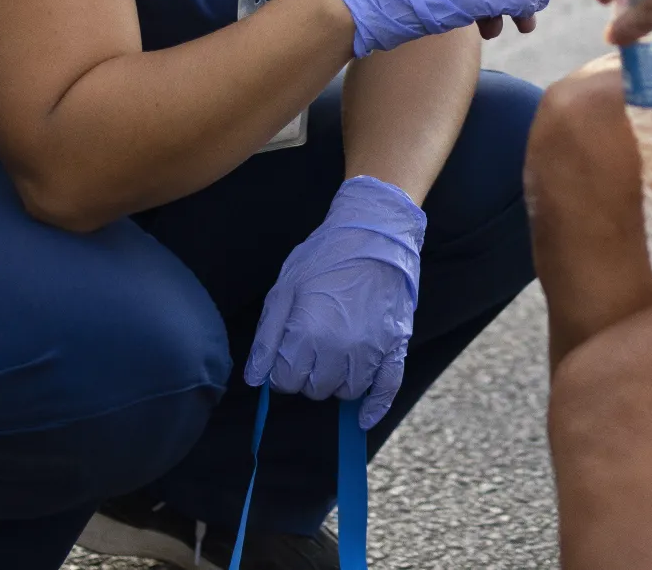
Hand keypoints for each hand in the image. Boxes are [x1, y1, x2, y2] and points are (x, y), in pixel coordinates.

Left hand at [244, 176, 423, 430]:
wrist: (376, 233)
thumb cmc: (324, 258)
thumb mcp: (284, 290)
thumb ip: (267, 339)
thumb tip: (255, 380)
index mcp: (308, 335)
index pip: (286, 382)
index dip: (281, 369)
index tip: (286, 352)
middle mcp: (341, 350)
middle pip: (315, 390)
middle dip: (308, 374)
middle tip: (310, 347)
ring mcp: (372, 350)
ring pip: (347, 391)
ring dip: (336, 381)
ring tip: (335, 354)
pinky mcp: (396, 346)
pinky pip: (387, 388)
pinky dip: (375, 406)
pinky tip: (363, 417)